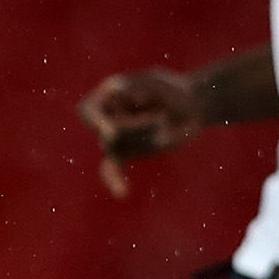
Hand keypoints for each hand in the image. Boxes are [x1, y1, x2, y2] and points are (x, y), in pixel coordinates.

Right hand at [78, 68, 204, 195]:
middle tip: (139, 126)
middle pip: (101, 128)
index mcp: (109, 95)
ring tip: (164, 121)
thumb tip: (119, 92)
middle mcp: (107, 115)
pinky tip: (123, 193)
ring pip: (113, 147)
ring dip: (142, 135)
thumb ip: (143, 86)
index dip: (95, 120)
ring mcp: (115, 136)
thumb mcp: (163, 86)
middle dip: (123, 127)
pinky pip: (112, 168)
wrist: (190, 106)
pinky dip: (115, 180)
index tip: (112, 132)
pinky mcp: (125, 152)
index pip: (89, 110)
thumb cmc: (175, 93)